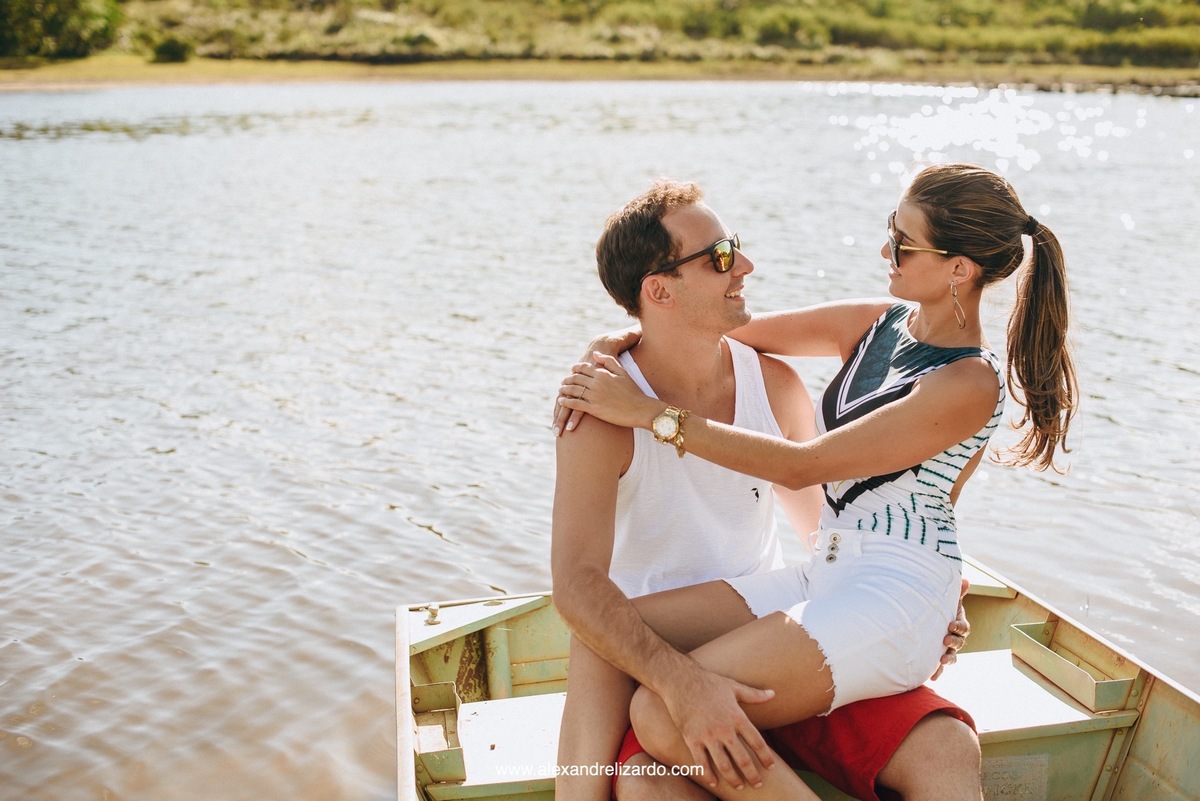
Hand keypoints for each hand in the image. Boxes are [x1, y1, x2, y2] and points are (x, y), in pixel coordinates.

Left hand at [556, 353, 663, 431]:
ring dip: (564, 390)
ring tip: (561, 391)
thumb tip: (595, 354)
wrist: (640, 409)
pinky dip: (566, 402)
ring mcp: (595, 396)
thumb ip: (608, 361)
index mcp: (603, 373)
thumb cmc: (634, 391)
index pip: (584, 368)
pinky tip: (562, 401)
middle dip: (567, 379)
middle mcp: (597, 383)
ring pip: (573, 390)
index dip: (575, 369)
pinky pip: (575, 404)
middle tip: (563, 381)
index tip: (572, 370)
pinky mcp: (594, 409)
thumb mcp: (623, 372)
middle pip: (576, 379)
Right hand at [660, 666, 776, 790]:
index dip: (766, 758)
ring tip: (739, 786)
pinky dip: (708, 776)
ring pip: (723, 765)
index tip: (771, 768)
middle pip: (742, 759)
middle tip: (757, 784)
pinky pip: (701, 763)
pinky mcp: (691, 739)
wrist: (680, 681)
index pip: (757, 742)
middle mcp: (724, 729)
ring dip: (733, 779)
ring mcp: (707, 735)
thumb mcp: (733, 686)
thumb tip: (773, 693)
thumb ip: (754, 694)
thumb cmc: (709, 682)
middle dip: (752, 775)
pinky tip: (714, 783)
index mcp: (737, 716)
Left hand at [930, 578, 970, 680]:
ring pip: (952, 656)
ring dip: (948, 659)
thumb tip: (965, 580)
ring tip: (941, 661)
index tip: (951, 625)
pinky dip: (938, 671)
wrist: (928, 622)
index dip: (959, 626)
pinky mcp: (937, 658)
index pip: (963, 627)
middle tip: (944, 641)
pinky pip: (940, 667)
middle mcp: (955, 639)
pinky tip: (932, 676)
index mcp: (958, 625)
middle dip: (953, 642)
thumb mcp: (947, 601)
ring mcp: (947, 649)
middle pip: (959, 643)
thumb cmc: (939, 610)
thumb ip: (956, 592)